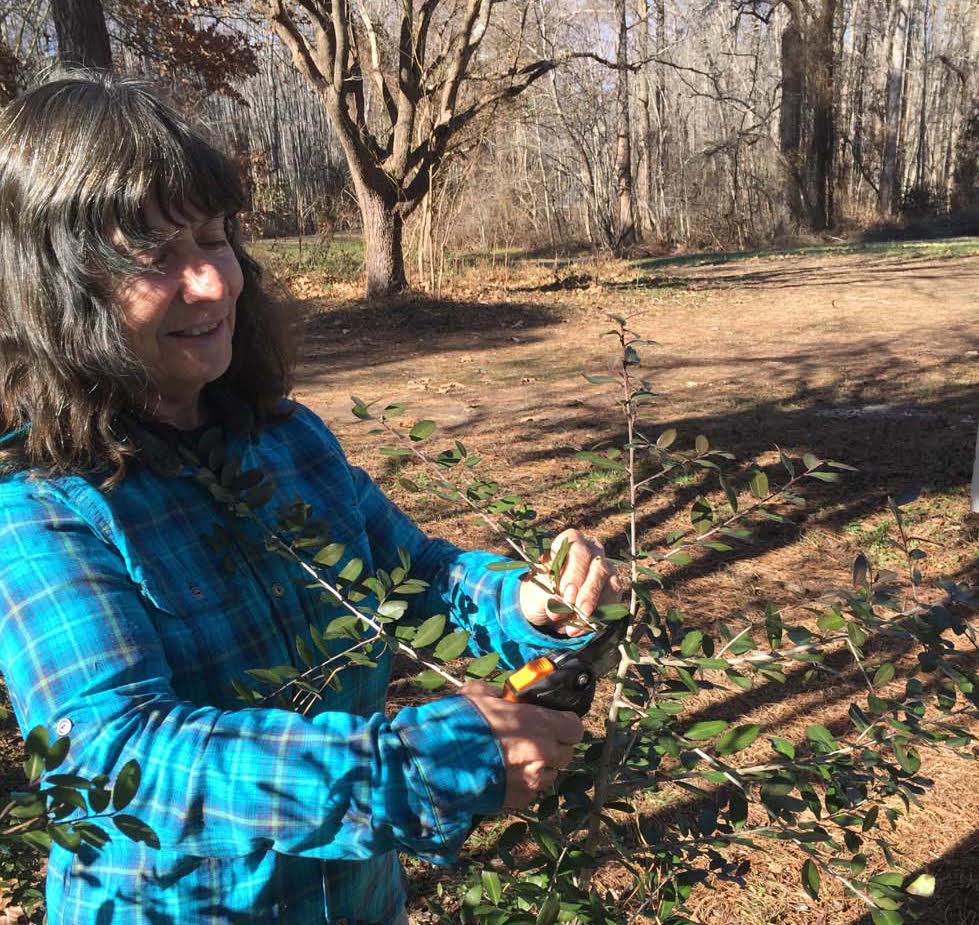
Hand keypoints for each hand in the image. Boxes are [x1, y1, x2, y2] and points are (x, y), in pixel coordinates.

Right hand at [461, 681, 583, 808]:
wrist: (438, 761)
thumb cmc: (461, 722)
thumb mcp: (480, 694)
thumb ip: (501, 694)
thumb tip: (505, 696)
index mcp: (540, 724)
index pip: (575, 727)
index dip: (565, 724)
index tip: (554, 722)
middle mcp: (543, 753)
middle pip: (566, 753)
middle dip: (554, 746)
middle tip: (533, 740)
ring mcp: (533, 780)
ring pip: (549, 774)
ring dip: (539, 766)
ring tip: (515, 759)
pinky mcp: (520, 799)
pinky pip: (531, 791)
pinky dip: (522, 784)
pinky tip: (503, 775)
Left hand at [518, 529, 622, 636]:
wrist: (547, 608)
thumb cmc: (541, 591)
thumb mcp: (537, 590)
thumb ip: (549, 592)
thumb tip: (566, 601)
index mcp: (570, 541)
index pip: (577, 547)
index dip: (573, 571)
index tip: (563, 592)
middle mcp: (592, 550)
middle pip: (597, 564)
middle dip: (586, 590)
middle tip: (572, 608)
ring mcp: (606, 568)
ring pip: (608, 581)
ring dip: (593, 604)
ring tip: (575, 624)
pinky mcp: (613, 587)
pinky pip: (613, 599)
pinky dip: (599, 615)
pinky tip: (582, 627)